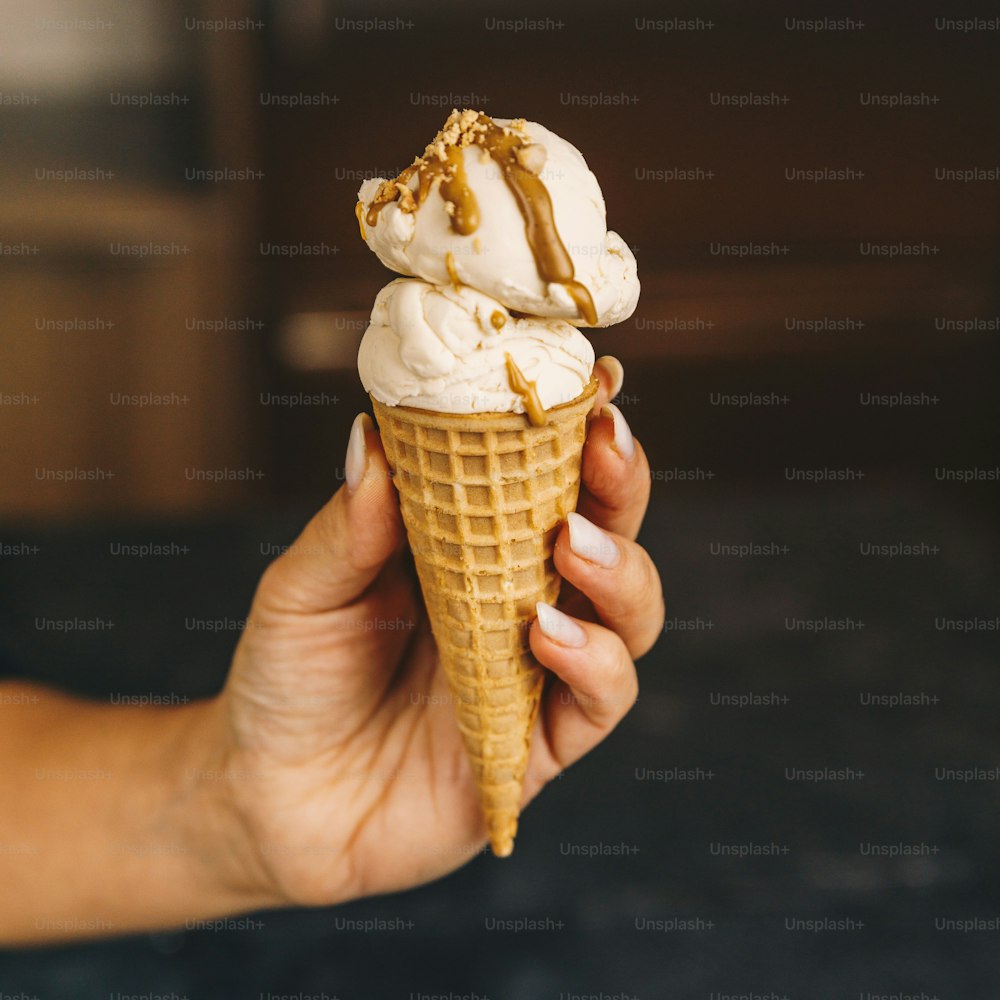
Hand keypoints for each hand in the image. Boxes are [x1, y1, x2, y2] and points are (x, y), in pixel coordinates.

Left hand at [214, 357, 664, 907]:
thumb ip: (348, 526)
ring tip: (572, 545)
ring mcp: (537, 675)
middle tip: (605, 445)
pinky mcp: (540, 747)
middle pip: (609, 533)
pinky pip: (598, 703)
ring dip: (619, 571)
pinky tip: (544, 635)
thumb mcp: (302, 591)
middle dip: (620, 485)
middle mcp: (519, 603)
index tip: (595, 383)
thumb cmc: (288, 679)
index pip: (546, 483)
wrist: (268, 801)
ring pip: (629, 615)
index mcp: (471, 552)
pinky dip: (592, 663)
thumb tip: (375, 435)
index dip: (579, 436)